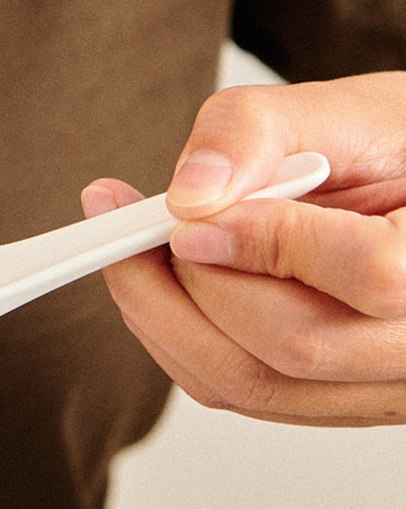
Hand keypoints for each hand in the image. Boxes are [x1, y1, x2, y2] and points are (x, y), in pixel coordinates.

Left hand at [85, 74, 405, 425]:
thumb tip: (190, 195)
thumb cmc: (387, 143)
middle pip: (296, 345)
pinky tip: (162, 278)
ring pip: (256, 383)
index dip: (268, 244)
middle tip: (128, 222)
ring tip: (133, 245)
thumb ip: (257, 133)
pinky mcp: (336, 399)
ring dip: (166, 314)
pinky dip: (180, 336)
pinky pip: (243, 390)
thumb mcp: (335, 109)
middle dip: (189, 282)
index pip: (372, 274)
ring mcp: (387, 385)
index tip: (185, 216)